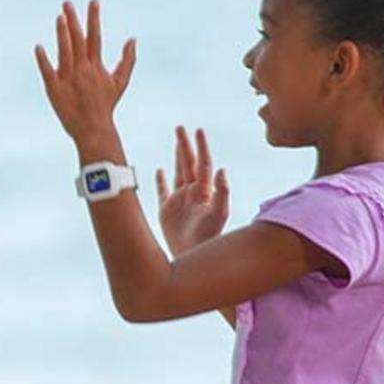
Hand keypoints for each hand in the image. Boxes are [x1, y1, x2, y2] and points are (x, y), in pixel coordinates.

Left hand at [32, 0, 136, 151]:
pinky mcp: (55, 90)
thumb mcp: (120, 82)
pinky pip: (48, 72)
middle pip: (78, 41)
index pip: (95, 37)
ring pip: (65, 53)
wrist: (93, 129)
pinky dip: (43, 61)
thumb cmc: (106, 105)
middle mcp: (82, 70)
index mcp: (96, 66)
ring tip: (59, 18)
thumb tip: (133, 39)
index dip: (94, 18)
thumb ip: (128, 60)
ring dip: (62, 35)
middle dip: (73, 20)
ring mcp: (68, 79)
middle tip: (67, 3)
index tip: (93, 1)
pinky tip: (38, 47)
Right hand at [155, 125, 230, 254]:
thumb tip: (223, 169)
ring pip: (178, 172)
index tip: (198, 130)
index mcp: (204, 191)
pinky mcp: (167, 211)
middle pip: (188, 163)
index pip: (203, 163)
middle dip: (185, 145)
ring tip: (177, 140)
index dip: (201, 146)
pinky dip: (160, 180)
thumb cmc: (209, 237)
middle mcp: (193, 193)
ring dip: (177, 156)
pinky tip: (160, 170)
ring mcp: (179, 201)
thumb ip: (222, 192)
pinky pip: (163, 191)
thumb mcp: (219, 214)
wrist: (192, 255)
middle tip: (181, 128)